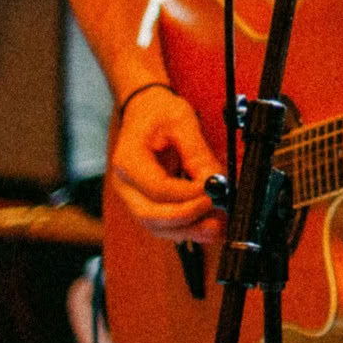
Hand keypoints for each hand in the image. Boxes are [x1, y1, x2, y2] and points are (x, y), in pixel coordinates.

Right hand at [111, 83, 225, 241]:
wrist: (144, 111)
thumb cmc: (159, 113)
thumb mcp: (181, 121)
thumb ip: (197, 153)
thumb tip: (216, 181)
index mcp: (127, 160)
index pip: (157, 188)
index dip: (187, 194)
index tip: (213, 190)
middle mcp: (125, 185)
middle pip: (151, 216)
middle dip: (186, 219)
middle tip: (216, 213)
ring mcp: (133, 198)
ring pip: (157, 227)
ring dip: (188, 231)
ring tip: (217, 227)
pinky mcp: (147, 204)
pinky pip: (164, 225)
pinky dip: (187, 229)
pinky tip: (210, 227)